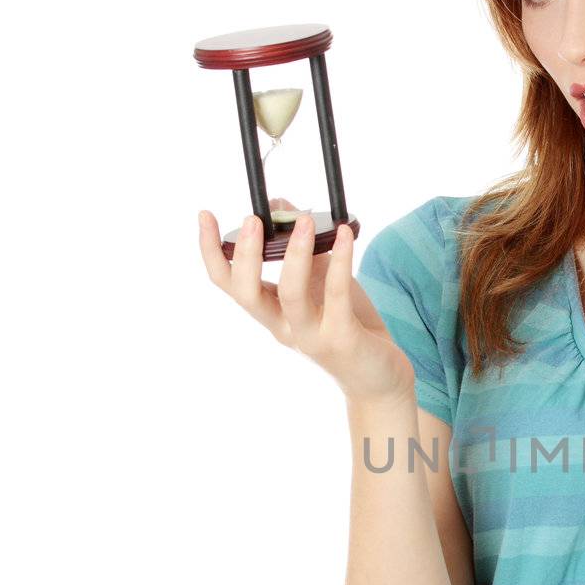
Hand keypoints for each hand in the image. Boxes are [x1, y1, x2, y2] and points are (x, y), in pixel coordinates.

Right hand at [197, 198, 416, 406]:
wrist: (378, 377)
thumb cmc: (348, 323)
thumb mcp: (320, 280)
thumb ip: (300, 248)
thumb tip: (281, 207)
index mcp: (271, 313)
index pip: (229, 284)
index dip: (212, 251)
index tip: (205, 216)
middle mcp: (283, 327)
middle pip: (247, 294)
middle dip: (246, 255)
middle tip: (252, 219)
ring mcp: (311, 336)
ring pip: (290, 295)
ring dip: (295, 254)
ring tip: (304, 220)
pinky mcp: (342, 339)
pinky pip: (337, 295)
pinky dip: (341, 261)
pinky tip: (345, 234)